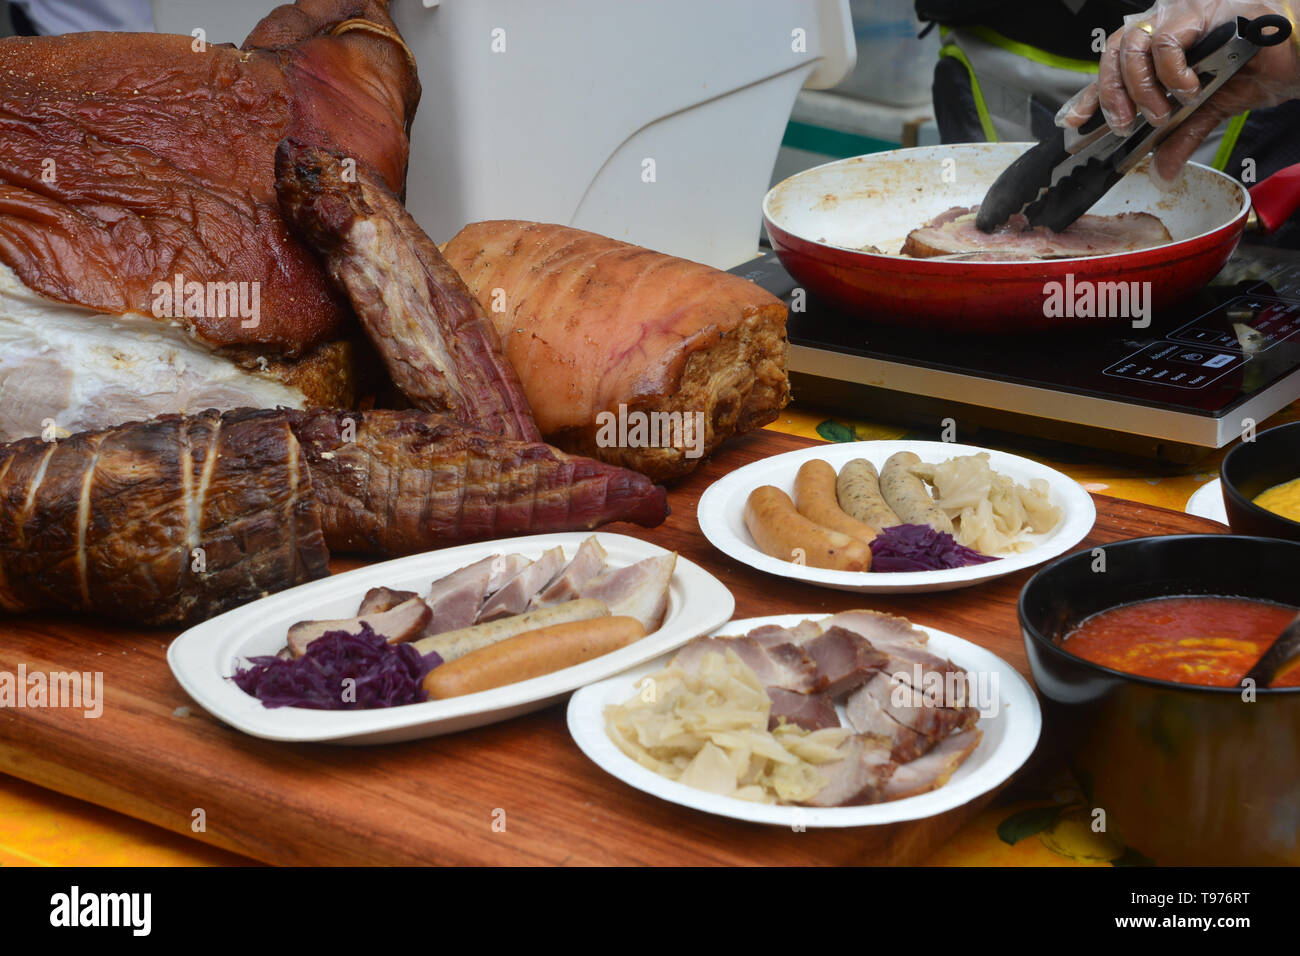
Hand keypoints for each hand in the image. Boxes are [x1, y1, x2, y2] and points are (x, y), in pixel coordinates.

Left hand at [1056, 0, 1299, 179]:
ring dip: (1141, 88)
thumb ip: (1181, 136)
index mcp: (1163, 47)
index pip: (1113, 67)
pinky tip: (1189, 88)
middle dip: (1112, 95)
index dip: (1091, 94)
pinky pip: (1169, 39)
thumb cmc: (1261, 68)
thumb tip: (1163, 170)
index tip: (1074, 122)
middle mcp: (1168, 25)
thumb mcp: (1210, 110)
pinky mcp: (1206, 10)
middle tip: (1127, 124)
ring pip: (1135, 45)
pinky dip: (1170, 72)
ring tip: (1162, 112)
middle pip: (1115, 53)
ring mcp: (1185, 13)